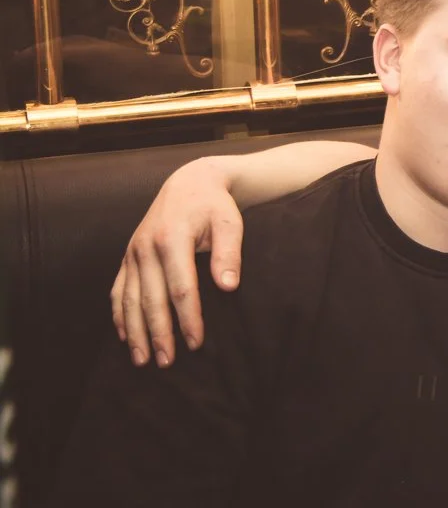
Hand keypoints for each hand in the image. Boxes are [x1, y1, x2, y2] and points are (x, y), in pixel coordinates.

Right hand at [110, 158, 243, 367]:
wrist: (190, 183)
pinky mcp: (128, 256)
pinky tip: (125, 336)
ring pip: (129, 299)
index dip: (188, 318)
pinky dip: (120, 314)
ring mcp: (133, 252)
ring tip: (143, 360)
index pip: (181, 288)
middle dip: (159, 333)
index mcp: (173, 239)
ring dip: (135, 332)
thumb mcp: (230, 222)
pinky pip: (118, 290)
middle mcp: (146, 247)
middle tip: (167, 363)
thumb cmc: (215, 206)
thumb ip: (229, 253)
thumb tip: (229, 287)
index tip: (196, 343)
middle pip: (151, 299)